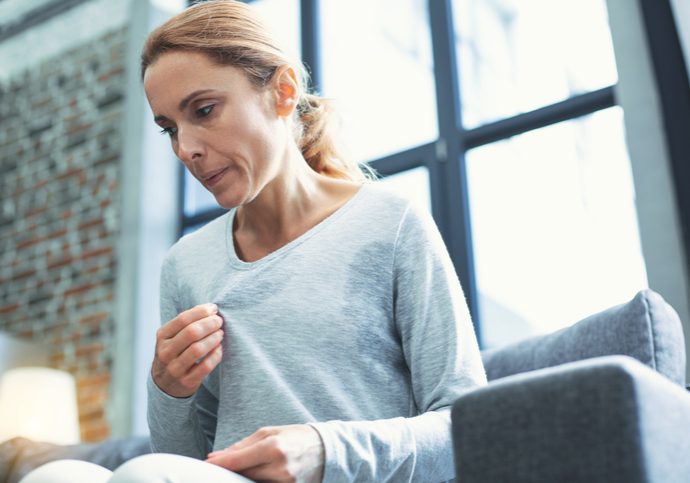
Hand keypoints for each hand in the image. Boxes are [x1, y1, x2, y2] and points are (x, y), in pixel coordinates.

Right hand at [151, 303, 223, 397]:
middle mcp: (166, 352)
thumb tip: (210, 308)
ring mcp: (175, 369)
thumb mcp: (172, 336)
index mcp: (162, 336)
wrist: (165, 383)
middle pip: (192, 333)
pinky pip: (205, 366)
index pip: (183, 319)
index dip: (201, 312)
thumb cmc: (175, 352)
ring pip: (198, 349)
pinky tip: (219, 349)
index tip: (214, 309)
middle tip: (219, 321)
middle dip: (210, 324)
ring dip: (214, 338)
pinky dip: (215, 355)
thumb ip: (187, 323)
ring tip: (220, 333)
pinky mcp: (186, 382)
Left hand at [205, 425, 324, 482]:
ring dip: (244, 477)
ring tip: (244, 468)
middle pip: (243, 475)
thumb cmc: (295, 437)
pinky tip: (256, 475)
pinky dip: (257, 481)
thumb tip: (216, 456)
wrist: (327, 449)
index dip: (219, 464)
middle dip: (230, 471)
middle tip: (220, 466)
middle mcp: (279, 468)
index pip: (238, 460)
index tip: (206, 464)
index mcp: (273, 447)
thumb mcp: (269, 433)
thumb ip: (242, 445)